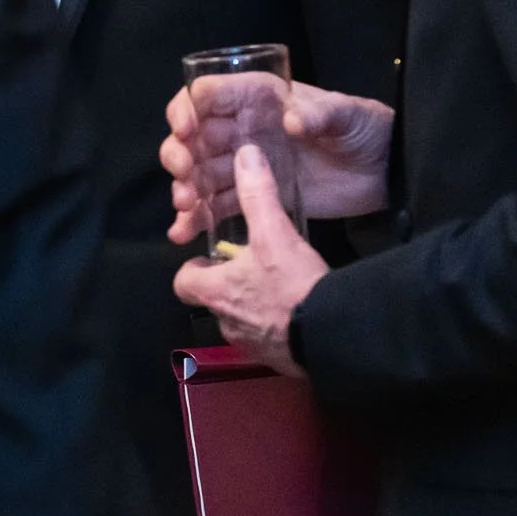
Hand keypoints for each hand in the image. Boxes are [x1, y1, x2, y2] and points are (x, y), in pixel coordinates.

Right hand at [161, 77, 392, 244]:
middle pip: (192, 136)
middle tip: (185, 173)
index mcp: (258, 98)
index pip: (208, 94)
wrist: (385, 171)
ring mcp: (245, 164)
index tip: (187, 130)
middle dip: (178, 152)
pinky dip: (195, 219)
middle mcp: (242, 128)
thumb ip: (320, 114)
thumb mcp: (346, 114)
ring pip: (197, 172)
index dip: (188, 108)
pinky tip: (182, 232)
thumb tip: (291, 121)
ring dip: (184, 187)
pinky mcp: (253, 197)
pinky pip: (215, 206)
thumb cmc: (365, 129)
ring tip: (186, 206)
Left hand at [173, 144, 330, 374]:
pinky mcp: (277, 360)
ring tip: (276, 286)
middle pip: (213, 301)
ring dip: (252, 305)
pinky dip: (275, 326)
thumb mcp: (274, 233)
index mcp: (214, 293)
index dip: (192, 268)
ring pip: (240, 321)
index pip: (183, 282)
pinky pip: (268, 340)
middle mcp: (226, 323)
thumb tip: (245, 155)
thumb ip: (257, 194)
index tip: (211, 257)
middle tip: (249, 267)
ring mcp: (251, 345)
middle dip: (227, 285)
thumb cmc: (293, 287)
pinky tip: (297, 311)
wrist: (333, 337)